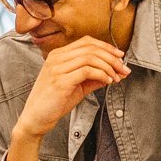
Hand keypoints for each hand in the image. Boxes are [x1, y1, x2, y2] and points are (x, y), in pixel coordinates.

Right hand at [6, 37, 128, 160]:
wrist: (36, 118)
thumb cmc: (54, 102)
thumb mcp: (78, 86)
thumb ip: (94, 77)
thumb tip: (116, 73)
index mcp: (59, 55)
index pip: (86, 42)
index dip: (106, 46)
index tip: (120, 56)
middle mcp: (57, 58)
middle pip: (91, 48)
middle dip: (112, 57)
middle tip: (124, 68)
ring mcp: (57, 68)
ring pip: (90, 58)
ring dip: (109, 67)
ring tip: (117, 77)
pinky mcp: (60, 81)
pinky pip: (87, 71)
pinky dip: (101, 75)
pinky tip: (108, 81)